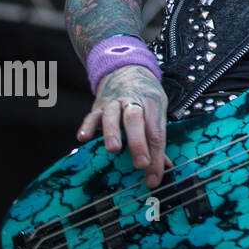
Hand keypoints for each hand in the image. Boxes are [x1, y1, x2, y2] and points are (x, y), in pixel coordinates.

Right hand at [77, 64, 171, 187]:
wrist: (127, 70)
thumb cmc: (146, 97)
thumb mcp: (158, 110)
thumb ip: (157, 138)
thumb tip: (164, 167)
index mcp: (153, 105)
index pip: (157, 132)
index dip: (157, 156)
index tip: (154, 178)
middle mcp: (133, 102)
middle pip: (136, 120)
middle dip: (139, 142)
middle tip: (141, 163)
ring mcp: (114, 103)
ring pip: (112, 115)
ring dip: (113, 132)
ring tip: (113, 149)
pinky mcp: (97, 105)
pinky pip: (91, 115)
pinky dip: (87, 126)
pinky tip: (83, 138)